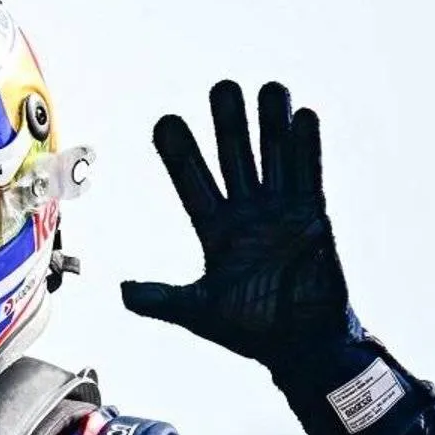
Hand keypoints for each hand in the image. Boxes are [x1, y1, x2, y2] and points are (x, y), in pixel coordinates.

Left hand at [121, 80, 351, 367]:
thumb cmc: (252, 331)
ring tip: (268, 89)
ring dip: (270, 125)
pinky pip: (309, 175)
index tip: (166, 122)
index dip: (180, 154)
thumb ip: (162, 299)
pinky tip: (302, 116)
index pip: (193, 182)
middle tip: (222, 88)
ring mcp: (281, 212)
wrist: (301, 346)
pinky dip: (306, 148)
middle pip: (234, 158)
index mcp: (216, 231)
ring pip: (273, 158)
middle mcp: (247, 214)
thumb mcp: (198, 312)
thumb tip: (122, 291)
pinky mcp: (312, 217)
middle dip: (228, 124)